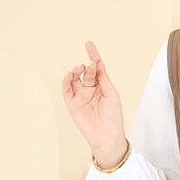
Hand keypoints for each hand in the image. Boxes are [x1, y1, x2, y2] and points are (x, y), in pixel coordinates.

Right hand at [61, 41, 126, 155]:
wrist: (107, 136)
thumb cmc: (113, 116)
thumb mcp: (111, 93)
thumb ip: (103, 78)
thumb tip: (98, 62)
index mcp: (102, 87)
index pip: (96, 68)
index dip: (93, 56)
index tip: (88, 44)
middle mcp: (90, 91)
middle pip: (86, 73)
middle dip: (88, 67)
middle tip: (90, 65)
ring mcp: (81, 97)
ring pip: (74, 79)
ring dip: (76, 71)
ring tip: (80, 69)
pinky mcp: (72, 104)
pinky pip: (66, 90)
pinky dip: (66, 81)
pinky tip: (70, 75)